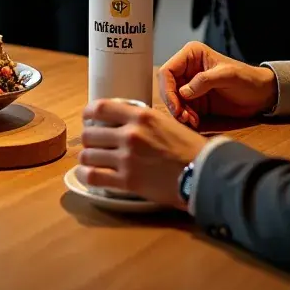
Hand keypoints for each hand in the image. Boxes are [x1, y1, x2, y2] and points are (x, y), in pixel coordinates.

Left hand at [78, 99, 207, 208]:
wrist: (204, 174)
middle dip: (88, 140)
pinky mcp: (128, 181)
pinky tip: (86, 174)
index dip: (88, 113)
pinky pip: (94, 177)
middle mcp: (130, 135)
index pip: (100, 108)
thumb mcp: (165, 122)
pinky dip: (85, 175)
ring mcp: (127, 159)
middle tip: (93, 144)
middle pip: (89, 134)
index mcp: (140, 116)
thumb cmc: (190, 148)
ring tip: (91, 160)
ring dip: (87, 158)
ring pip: (88, 155)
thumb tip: (122, 120)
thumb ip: (141, 120)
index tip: (87, 118)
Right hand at [159, 41, 277, 128]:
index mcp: (191, 55)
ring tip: (191, 121)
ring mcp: (190, 85)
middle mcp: (187, 68)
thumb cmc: (247, 79)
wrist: (263, 95)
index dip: (168, 88)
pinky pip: (182, 108)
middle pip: (167, 86)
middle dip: (172, 103)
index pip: (168, 70)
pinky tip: (195, 122)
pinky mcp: (195, 100)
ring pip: (173, 99)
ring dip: (178, 112)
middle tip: (183, 117)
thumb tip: (182, 93)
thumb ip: (204, 81)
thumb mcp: (227, 75)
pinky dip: (185, 117)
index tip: (176, 106)